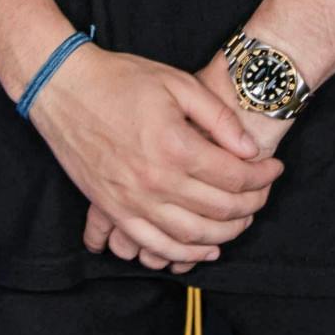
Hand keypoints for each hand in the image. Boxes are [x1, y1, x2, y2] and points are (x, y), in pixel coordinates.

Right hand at [86, 56, 296, 273]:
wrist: (61, 87)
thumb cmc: (117, 79)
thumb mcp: (175, 82)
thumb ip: (217, 116)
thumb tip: (250, 148)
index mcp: (175, 146)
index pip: (235, 177)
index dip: (263, 175)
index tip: (274, 167)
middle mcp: (156, 181)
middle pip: (221, 210)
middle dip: (253, 204)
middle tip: (263, 192)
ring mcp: (133, 201)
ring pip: (194, 236)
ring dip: (227, 234)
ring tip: (242, 219)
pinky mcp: (114, 209)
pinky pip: (156, 246)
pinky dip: (186, 254)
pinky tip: (205, 249)